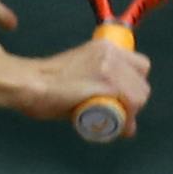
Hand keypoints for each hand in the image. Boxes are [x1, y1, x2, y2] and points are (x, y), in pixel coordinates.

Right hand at [34, 35, 151, 133]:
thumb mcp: (78, 71)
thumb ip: (95, 82)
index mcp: (104, 47)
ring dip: (131, 112)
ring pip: (140, 95)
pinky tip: (118, 127)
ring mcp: (110, 68)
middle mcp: (110, 53)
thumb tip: (110, 105)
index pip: (139, 64)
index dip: (134, 84)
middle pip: (142, 82)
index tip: (123, 98)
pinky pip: (130, 104)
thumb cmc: (44, 82)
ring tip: (117, 123)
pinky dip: (127, 120)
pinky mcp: (107, 84)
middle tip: (120, 115)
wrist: (30, 84)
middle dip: (135, 101)